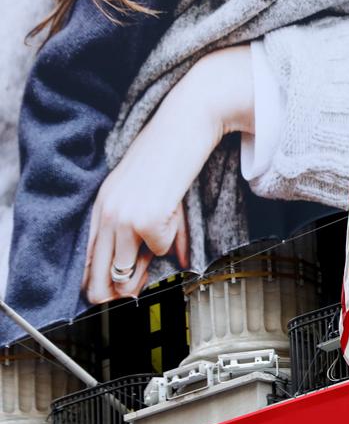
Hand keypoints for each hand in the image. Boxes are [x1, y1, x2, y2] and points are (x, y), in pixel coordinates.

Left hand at [84, 45, 254, 302]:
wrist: (184, 125)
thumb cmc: (171, 156)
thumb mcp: (151, 195)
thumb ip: (152, 231)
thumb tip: (173, 264)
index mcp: (101, 207)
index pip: (89, 262)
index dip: (102, 288)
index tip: (121, 297)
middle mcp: (105, 215)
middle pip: (100, 280)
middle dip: (120, 296)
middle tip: (138, 297)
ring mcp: (122, 219)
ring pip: (128, 273)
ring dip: (148, 268)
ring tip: (163, 240)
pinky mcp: (145, 221)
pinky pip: (161, 251)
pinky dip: (174, 240)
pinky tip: (175, 212)